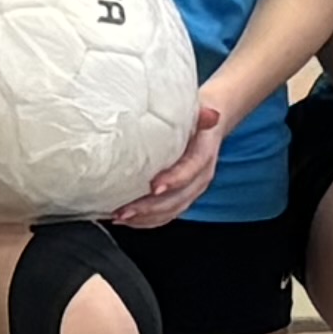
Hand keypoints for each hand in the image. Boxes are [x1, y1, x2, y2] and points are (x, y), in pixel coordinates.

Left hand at [111, 80, 239, 229]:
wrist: (210, 127)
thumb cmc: (196, 120)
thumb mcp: (198, 112)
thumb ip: (201, 115)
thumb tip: (211, 113)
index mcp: (204, 156)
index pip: (191, 171)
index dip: (174, 180)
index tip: (154, 186)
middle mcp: (199, 178)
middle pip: (177, 199)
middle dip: (150, 208)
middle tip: (126, 209)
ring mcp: (191, 190)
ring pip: (171, 211)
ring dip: (145, 218)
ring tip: (121, 216)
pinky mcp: (182, 197)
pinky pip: (166, 214)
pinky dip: (147, 221)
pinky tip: (128, 220)